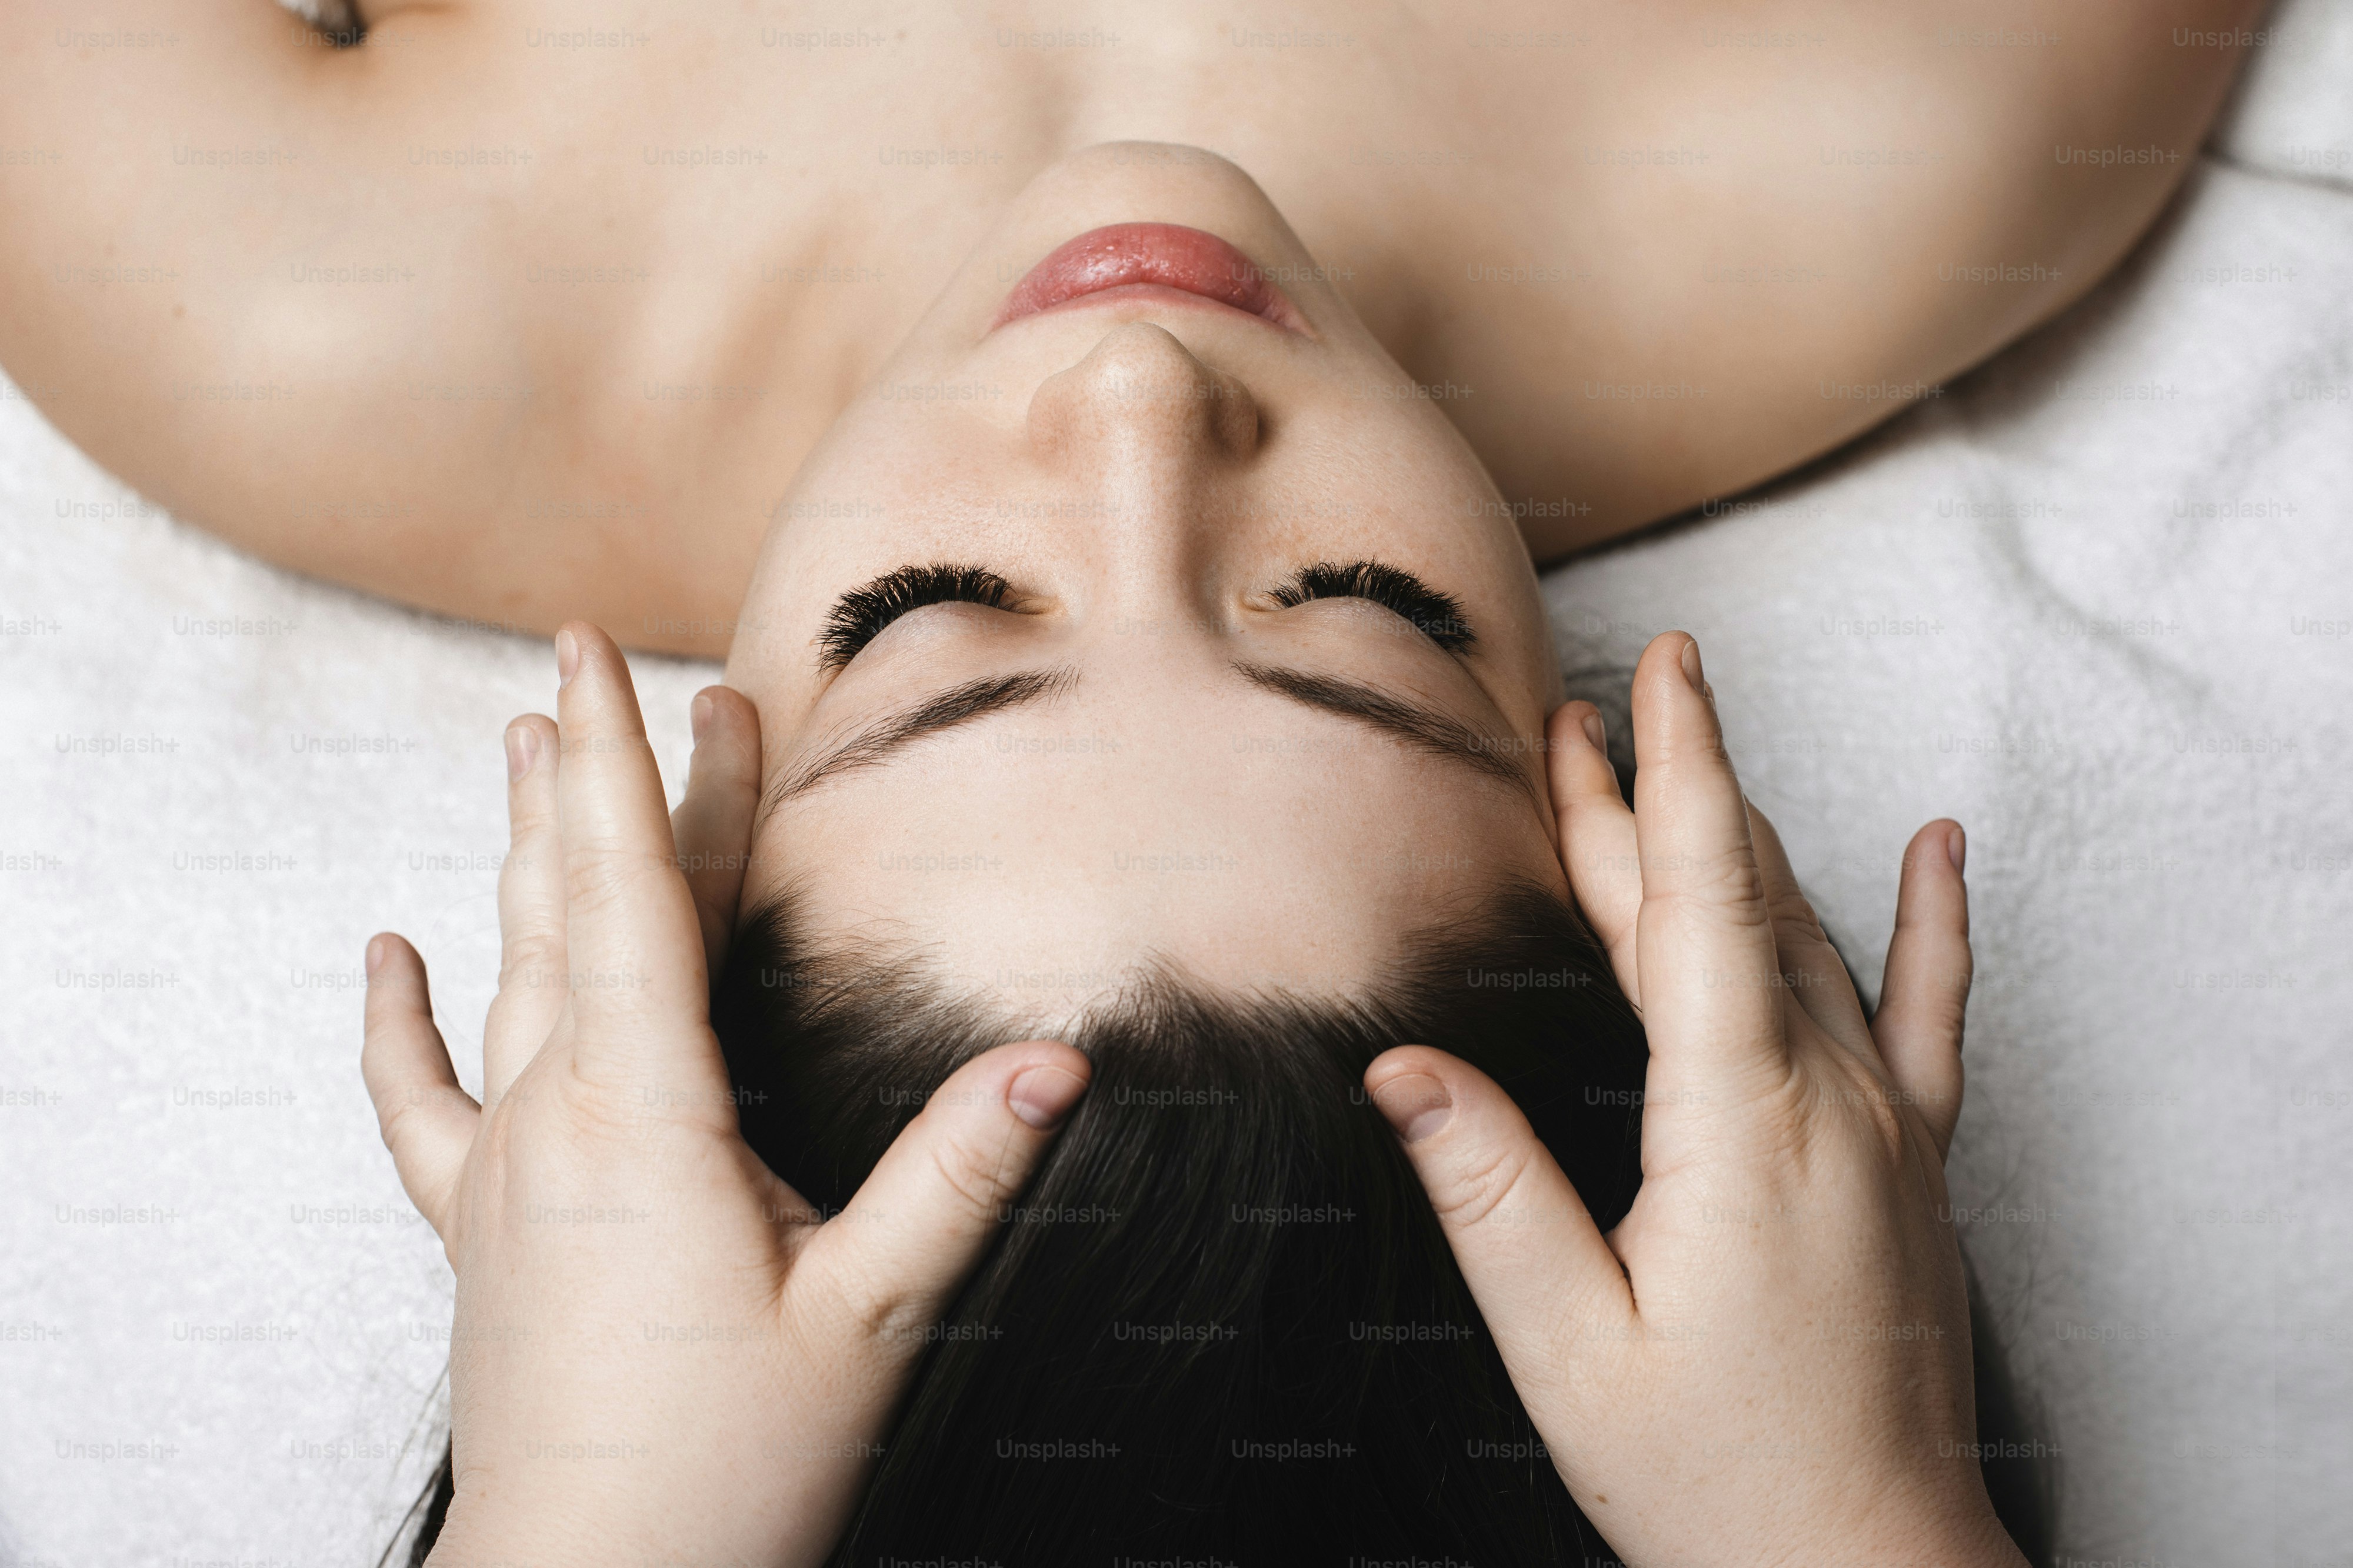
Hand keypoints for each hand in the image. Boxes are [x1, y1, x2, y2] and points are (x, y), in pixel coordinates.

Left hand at [360, 623, 1090, 1565]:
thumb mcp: (871, 1318)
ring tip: (515, 743)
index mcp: (644, 1117)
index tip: (591, 651)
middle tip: (603, 662)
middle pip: (577, 906)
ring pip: (510, 970)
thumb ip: (959, 1176)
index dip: (618, 762)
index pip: (629, 896)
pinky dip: (398, 1020)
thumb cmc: (728, 1470)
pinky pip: (420, 1100)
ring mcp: (502, 1171)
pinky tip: (385, 951)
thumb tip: (1060, 1059)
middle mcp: (554, 1120)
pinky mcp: (478, 1226)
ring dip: (520, 852)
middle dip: (597, 775)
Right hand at [1364, 633, 2021, 1567]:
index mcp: (1737, 1125)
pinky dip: (1934, 923)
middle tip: (1594, 704)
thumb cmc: (1717, 1479)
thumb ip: (1489, 1193)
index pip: (1698, 903)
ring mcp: (1886, 1126)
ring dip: (1739, 837)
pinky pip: (1930, 1015)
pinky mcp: (1914, 1163)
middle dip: (1660, 790)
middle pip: (1731, 902)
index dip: (1669, 775)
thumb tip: (1403, 1067)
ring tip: (1681, 754)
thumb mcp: (1569, 1347)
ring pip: (1805, 938)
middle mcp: (1828, 1100)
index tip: (1656, 673)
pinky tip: (1938, 845)